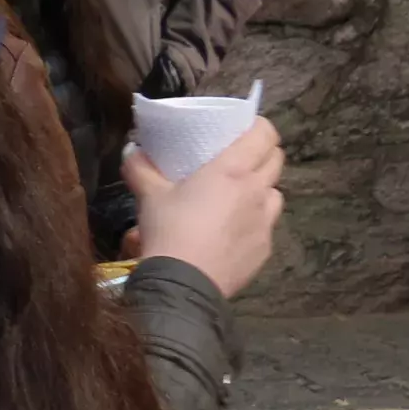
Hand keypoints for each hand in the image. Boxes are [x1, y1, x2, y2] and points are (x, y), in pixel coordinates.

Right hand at [125, 115, 283, 299]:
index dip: (260, 127)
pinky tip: (233, 233)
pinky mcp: (265, 247)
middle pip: (276, 160)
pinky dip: (254, 222)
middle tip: (241, 160)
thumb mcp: (150, 196)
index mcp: (232, 170)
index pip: (265, 134)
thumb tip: (132, 151)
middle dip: (263, 155)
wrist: (182, 283)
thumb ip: (141, 170)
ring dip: (262, 189)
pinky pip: (266, 225)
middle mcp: (256, 190)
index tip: (246, 129)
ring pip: (275, 193)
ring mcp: (265, 220)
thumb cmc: (169, 230)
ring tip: (240, 198)